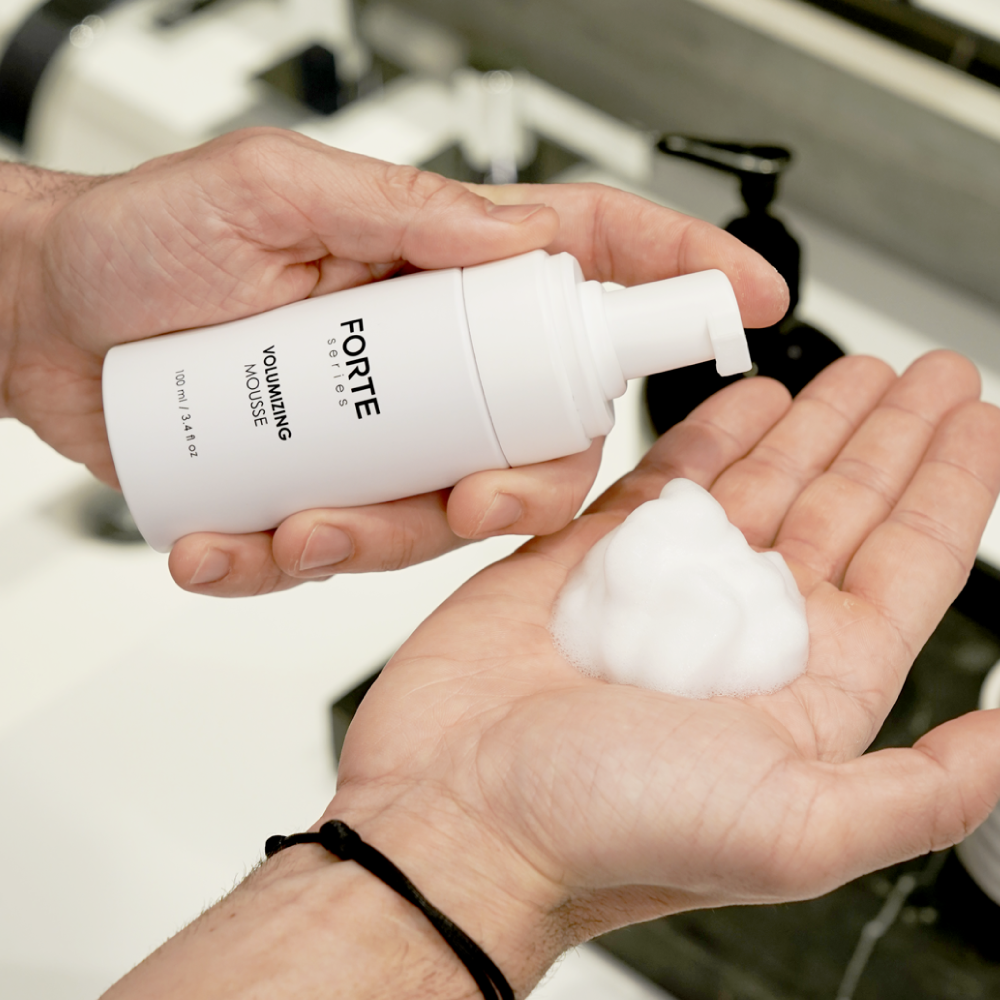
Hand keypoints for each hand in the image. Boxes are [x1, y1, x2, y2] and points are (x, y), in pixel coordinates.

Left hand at [0, 128, 786, 595]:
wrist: (53, 318)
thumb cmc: (152, 237)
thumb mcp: (278, 188)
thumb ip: (405, 211)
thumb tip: (521, 239)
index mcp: (443, 267)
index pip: (588, 258)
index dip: (679, 274)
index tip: (747, 297)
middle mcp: (431, 357)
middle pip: (541, 429)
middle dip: (521, 483)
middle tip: (466, 496)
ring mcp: (383, 430)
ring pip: (443, 511)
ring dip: (375, 537)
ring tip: (289, 524)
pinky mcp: (325, 486)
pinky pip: (343, 546)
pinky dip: (283, 561)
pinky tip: (225, 543)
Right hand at [320, 351, 999, 993]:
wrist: (458, 810)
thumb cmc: (607, 832)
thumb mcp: (794, 830)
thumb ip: (922, 791)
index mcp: (805, 687)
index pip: (905, 565)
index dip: (950, 489)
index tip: (980, 420)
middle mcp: (743, 632)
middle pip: (843, 507)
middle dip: (889, 436)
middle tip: (929, 375)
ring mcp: (668, 586)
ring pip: (761, 481)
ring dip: (812, 424)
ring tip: (852, 371)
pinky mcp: (593, 556)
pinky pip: (668, 475)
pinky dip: (711, 432)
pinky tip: (750, 399)